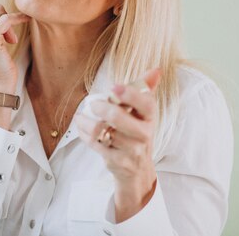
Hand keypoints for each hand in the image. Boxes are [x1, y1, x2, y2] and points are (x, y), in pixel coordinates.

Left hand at [74, 68, 161, 221]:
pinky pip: (95, 144)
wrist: (137, 170)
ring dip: (87, 122)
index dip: (130, 94)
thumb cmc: (137, 133)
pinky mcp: (116, 161)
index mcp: (150, 118)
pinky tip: (81, 127)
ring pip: (103, 131)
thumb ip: (146, 90)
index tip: (114, 86)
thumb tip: (156, 69)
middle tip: (93, 104)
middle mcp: (144, 134)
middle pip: (120, 118)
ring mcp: (130, 150)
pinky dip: (84, 133)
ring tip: (81, 117)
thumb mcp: (144, 114)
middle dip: (102, 108)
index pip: (146, 104)